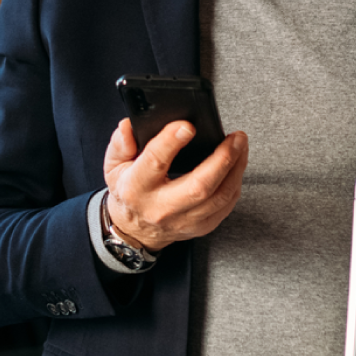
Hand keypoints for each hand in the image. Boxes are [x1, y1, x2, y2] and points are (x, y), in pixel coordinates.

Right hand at [103, 118, 247, 251]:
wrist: (135, 229)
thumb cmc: (129, 192)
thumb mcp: (114, 165)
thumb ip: (121, 143)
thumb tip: (129, 126)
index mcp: (137, 188)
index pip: (155, 163)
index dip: (171, 142)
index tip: (187, 126)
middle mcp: (161, 207)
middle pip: (200, 186)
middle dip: (222, 159)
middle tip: (235, 137)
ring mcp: (184, 220)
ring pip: (220, 196)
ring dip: (236, 168)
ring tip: (241, 145)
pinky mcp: (201, 226)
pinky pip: (226, 205)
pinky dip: (235, 182)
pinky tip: (237, 165)